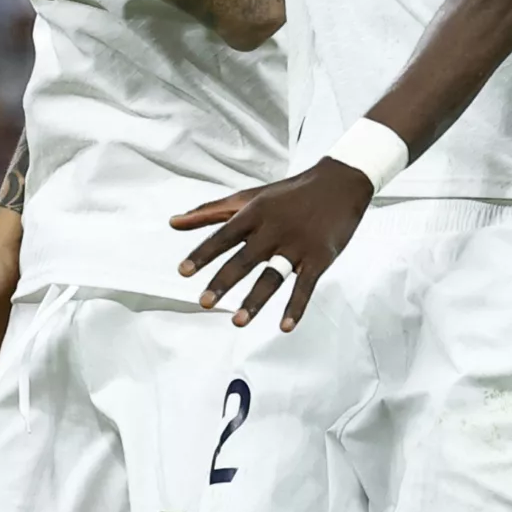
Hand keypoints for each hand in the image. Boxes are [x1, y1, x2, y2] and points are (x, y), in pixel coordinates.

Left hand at [171, 158, 373, 331]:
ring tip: (237, 321)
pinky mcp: (320, 257)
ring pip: (274, 276)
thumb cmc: (288, 194)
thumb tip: (173, 222)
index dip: (203, 253)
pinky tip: (284, 327)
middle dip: (224, 281)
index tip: (183, 271)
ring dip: (255, 300)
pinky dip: (296, 307)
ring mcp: (298, 244)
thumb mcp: (249, 197)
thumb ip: (210, 211)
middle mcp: (274, 228)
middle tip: (204, 302)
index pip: (224, 235)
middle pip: (245, 258)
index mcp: (255, 212)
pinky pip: (306, 286)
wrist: (339, 184)